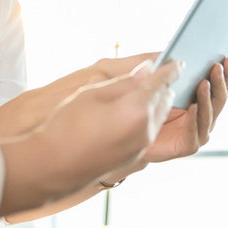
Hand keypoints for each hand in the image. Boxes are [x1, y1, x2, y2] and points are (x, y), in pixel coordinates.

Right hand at [0, 59, 180, 215]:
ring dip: (155, 103)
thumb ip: (125, 82)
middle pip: (166, 99)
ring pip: (160, 116)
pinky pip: (150, 131)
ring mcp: (142, 146)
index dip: (170, 69)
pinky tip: (130, 113)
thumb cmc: (66, 126)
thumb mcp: (93, 93)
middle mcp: (146, 129)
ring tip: (141, 92)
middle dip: (161, 86)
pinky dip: (147, 118)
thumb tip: (146, 70)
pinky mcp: (136, 156)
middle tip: (154, 74)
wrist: (52, 167)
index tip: (175, 61)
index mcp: (137, 109)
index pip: (162, 82)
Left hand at [142, 57, 227, 163]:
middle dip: (219, 82)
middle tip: (217, 67)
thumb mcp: (159, 82)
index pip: (222, 85)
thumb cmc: (150, 105)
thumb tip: (172, 43)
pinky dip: (194, 121)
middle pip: (220, 99)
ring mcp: (198, 132)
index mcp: (204, 99)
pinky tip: (192, 108)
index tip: (226, 58)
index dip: (227, 73)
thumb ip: (168, 67)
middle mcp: (205, 116)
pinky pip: (194, 133)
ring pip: (209, 115)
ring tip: (204, 83)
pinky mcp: (187, 145)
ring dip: (207, 98)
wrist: (135, 134)